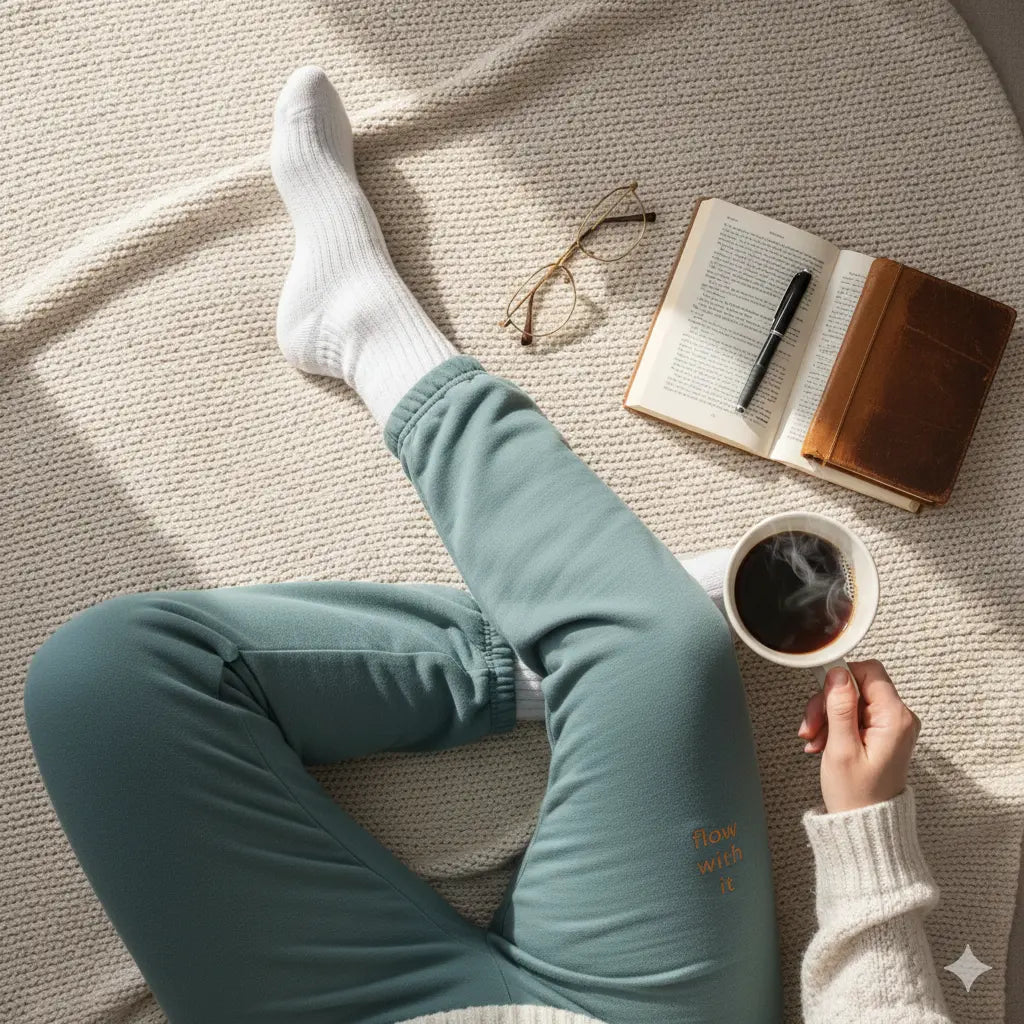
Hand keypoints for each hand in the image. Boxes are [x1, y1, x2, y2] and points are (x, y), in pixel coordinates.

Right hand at [797, 659, 921, 813]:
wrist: (866, 826)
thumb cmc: (856, 796)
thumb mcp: (841, 748)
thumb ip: (840, 707)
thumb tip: (838, 673)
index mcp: (895, 719)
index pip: (869, 672)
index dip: (841, 679)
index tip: (820, 695)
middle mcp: (900, 718)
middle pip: (858, 686)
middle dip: (828, 703)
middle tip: (812, 727)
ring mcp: (892, 726)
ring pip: (852, 700)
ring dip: (828, 716)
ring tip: (815, 742)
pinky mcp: (883, 733)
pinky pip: (856, 715)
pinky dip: (835, 725)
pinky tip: (823, 744)